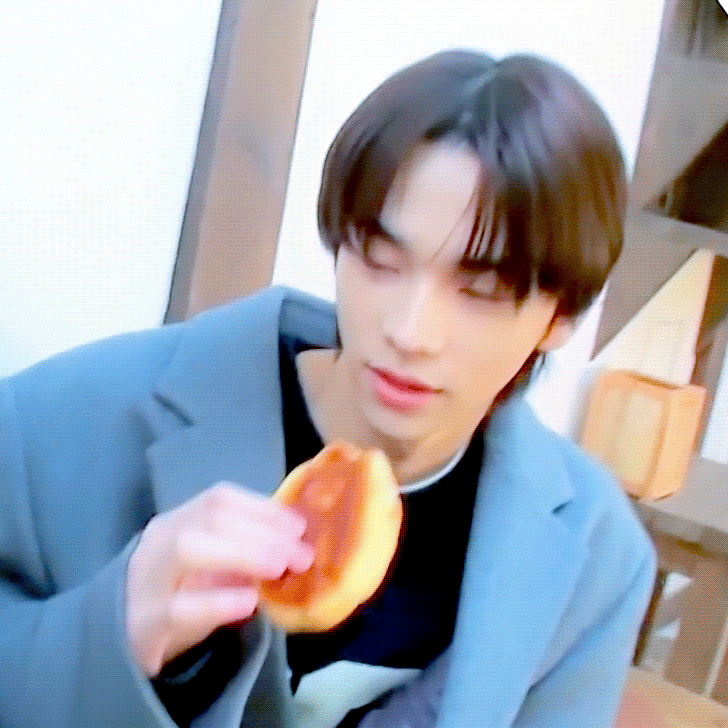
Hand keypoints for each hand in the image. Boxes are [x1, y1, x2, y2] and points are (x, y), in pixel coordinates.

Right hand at [125, 482, 313, 676]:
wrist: (122, 636)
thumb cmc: (178, 592)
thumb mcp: (208, 563)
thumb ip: (242, 547)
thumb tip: (295, 542)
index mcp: (178, 520)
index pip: (219, 499)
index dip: (263, 508)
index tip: (299, 527)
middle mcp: (160, 541)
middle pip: (208, 520)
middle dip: (263, 533)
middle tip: (301, 555)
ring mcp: (148, 579)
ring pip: (187, 550)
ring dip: (243, 554)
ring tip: (279, 569)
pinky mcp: (145, 623)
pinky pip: (178, 608)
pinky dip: (218, 602)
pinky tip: (249, 602)